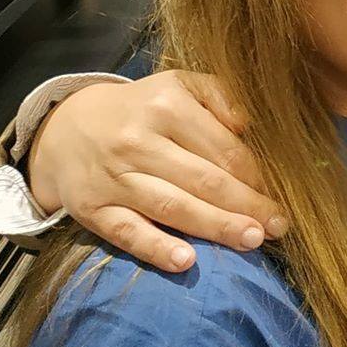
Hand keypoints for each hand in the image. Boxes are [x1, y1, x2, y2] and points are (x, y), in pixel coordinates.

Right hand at [27, 71, 284, 272]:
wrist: (68, 127)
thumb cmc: (142, 109)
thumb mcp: (178, 85)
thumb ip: (218, 95)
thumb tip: (248, 124)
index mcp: (166, 106)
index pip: (222, 148)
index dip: (255, 175)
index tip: (278, 195)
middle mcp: (139, 140)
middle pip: (203, 180)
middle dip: (246, 205)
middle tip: (277, 226)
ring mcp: (114, 177)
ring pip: (172, 206)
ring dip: (215, 227)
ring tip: (250, 240)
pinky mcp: (93, 208)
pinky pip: (128, 232)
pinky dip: (156, 248)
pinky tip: (186, 261)